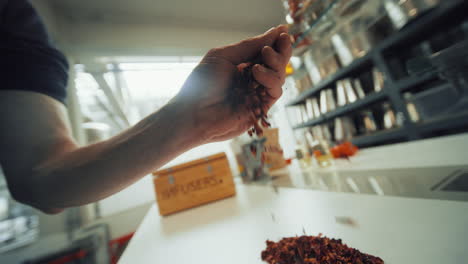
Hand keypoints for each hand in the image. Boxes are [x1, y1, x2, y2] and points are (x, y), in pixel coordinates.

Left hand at [174, 25, 291, 142]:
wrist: (194, 112)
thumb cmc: (203, 84)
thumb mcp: (224, 56)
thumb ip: (250, 46)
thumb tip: (276, 31)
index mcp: (242, 64)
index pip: (266, 51)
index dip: (277, 42)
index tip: (284, 32)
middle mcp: (252, 79)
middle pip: (278, 63)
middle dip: (281, 52)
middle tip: (275, 45)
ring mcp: (257, 93)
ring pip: (280, 76)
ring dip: (275, 64)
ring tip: (261, 59)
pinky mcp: (261, 108)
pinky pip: (276, 91)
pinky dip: (271, 80)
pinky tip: (258, 73)